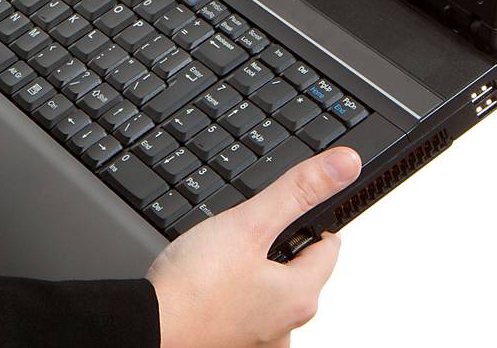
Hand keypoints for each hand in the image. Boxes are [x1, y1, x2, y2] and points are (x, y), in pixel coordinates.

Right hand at [146, 145, 360, 347]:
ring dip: (251, 271)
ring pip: (268, 290)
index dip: (306, 218)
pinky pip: (244, 309)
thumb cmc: (194, 286)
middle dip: (272, 245)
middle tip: (238, 232)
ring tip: (218, 257)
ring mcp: (260, 340)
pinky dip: (232, 294)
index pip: (328, 245)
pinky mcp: (233, 342)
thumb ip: (297, 191)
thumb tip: (344, 165)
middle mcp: (288, 326)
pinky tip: (208, 284)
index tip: (281, 208)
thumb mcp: (248, 223)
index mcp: (301, 297)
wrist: (152, 326)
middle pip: (296, 268)